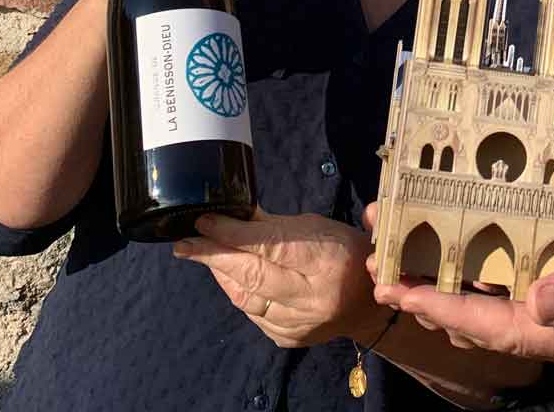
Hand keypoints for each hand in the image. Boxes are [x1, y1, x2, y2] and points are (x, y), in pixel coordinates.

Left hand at [174, 209, 385, 348]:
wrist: (368, 304)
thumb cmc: (345, 253)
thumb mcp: (318, 227)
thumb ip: (276, 226)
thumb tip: (235, 215)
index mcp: (327, 260)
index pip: (272, 246)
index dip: (234, 234)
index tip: (205, 222)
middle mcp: (313, 297)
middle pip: (254, 275)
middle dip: (214, 256)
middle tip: (185, 243)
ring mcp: (300, 323)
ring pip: (247, 298)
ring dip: (221, 273)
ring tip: (201, 253)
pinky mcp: (288, 338)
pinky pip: (252, 314)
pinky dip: (238, 292)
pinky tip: (229, 276)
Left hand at [373, 220, 553, 376]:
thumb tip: (537, 303)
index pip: (499, 329)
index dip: (445, 309)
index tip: (396, 288)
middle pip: (490, 326)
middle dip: (434, 299)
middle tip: (384, 267)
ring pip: (504, 314)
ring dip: (455, 291)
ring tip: (412, 262)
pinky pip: (528, 300)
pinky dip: (492, 282)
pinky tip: (477, 260)